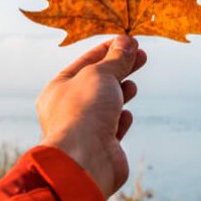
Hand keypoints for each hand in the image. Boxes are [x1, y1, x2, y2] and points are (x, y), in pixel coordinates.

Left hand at [37, 35, 146, 198]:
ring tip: (131, 86)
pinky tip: (126, 115)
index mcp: (59, 89)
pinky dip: (121, 120)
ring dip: (119, 93)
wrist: (86, 159)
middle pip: (98, 83)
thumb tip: (126, 41)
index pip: (86, 62)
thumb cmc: (84, 112)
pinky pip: (112, 129)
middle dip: (120, 68)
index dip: (108, 50)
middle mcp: (68, 110)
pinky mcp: (102, 148)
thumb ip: (115, 59)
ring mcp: (85, 130)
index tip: (128, 41)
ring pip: (106, 106)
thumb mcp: (100, 74)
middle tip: (141, 56)